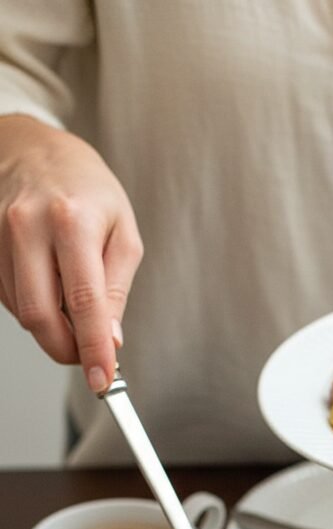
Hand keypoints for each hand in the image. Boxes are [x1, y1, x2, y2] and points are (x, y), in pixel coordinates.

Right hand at [0, 115, 142, 390]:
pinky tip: (47, 286)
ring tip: (72, 307)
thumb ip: (117, 289)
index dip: (93, 349)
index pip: (84, 303)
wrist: (34, 147)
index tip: (103, 380)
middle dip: (65, 349)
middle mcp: (28, 225)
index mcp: (73, 221)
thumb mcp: (123, 233)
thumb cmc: (87, 189)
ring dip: (50, 326)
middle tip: (86, 356)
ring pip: (20, 311)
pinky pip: (5, 296)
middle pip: (39, 316)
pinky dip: (31, 305)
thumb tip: (110, 338)